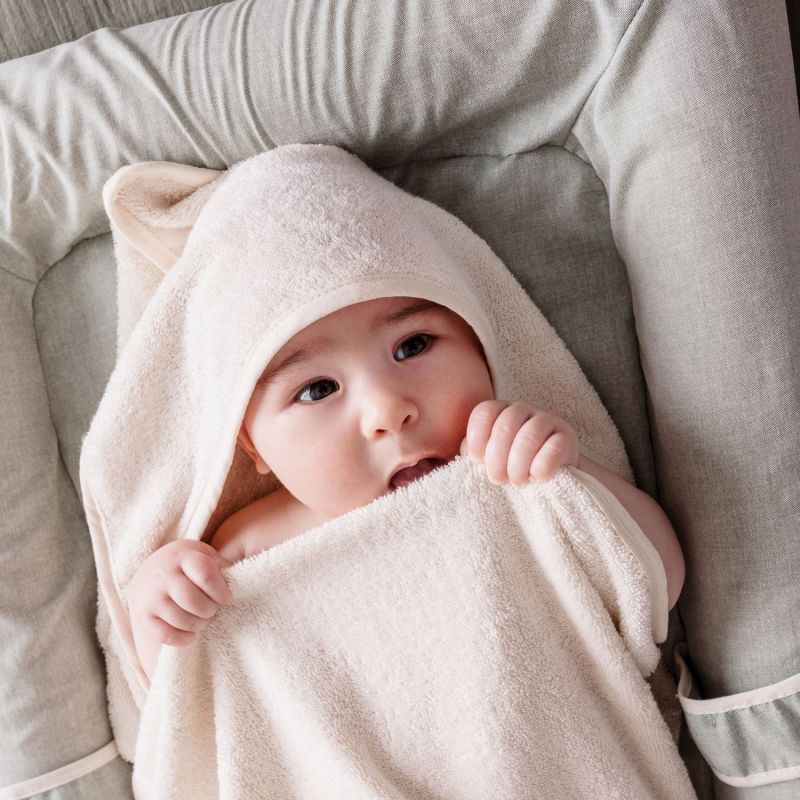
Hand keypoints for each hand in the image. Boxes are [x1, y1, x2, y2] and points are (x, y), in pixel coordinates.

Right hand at [127, 539, 232, 648]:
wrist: (151, 572)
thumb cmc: (187, 565)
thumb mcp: (204, 555)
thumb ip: (220, 566)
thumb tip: (236, 580)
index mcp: (183, 556)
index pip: (205, 574)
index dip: (220, 591)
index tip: (224, 597)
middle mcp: (164, 575)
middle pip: (193, 601)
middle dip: (209, 610)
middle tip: (212, 610)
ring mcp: (151, 596)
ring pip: (181, 620)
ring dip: (198, 624)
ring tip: (202, 619)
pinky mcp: (143, 616)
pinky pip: (166, 635)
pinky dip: (183, 639)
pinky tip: (190, 633)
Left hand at [460, 400, 579, 484]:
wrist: (550, 473)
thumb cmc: (511, 464)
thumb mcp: (490, 456)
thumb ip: (474, 452)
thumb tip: (464, 454)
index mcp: (500, 410)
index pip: (484, 412)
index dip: (478, 440)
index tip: (479, 462)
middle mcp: (523, 409)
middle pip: (505, 427)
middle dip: (497, 461)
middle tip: (499, 480)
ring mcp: (547, 419)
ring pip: (528, 437)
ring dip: (518, 467)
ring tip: (518, 481)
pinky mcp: (567, 437)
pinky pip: (553, 449)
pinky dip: (540, 468)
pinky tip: (537, 477)